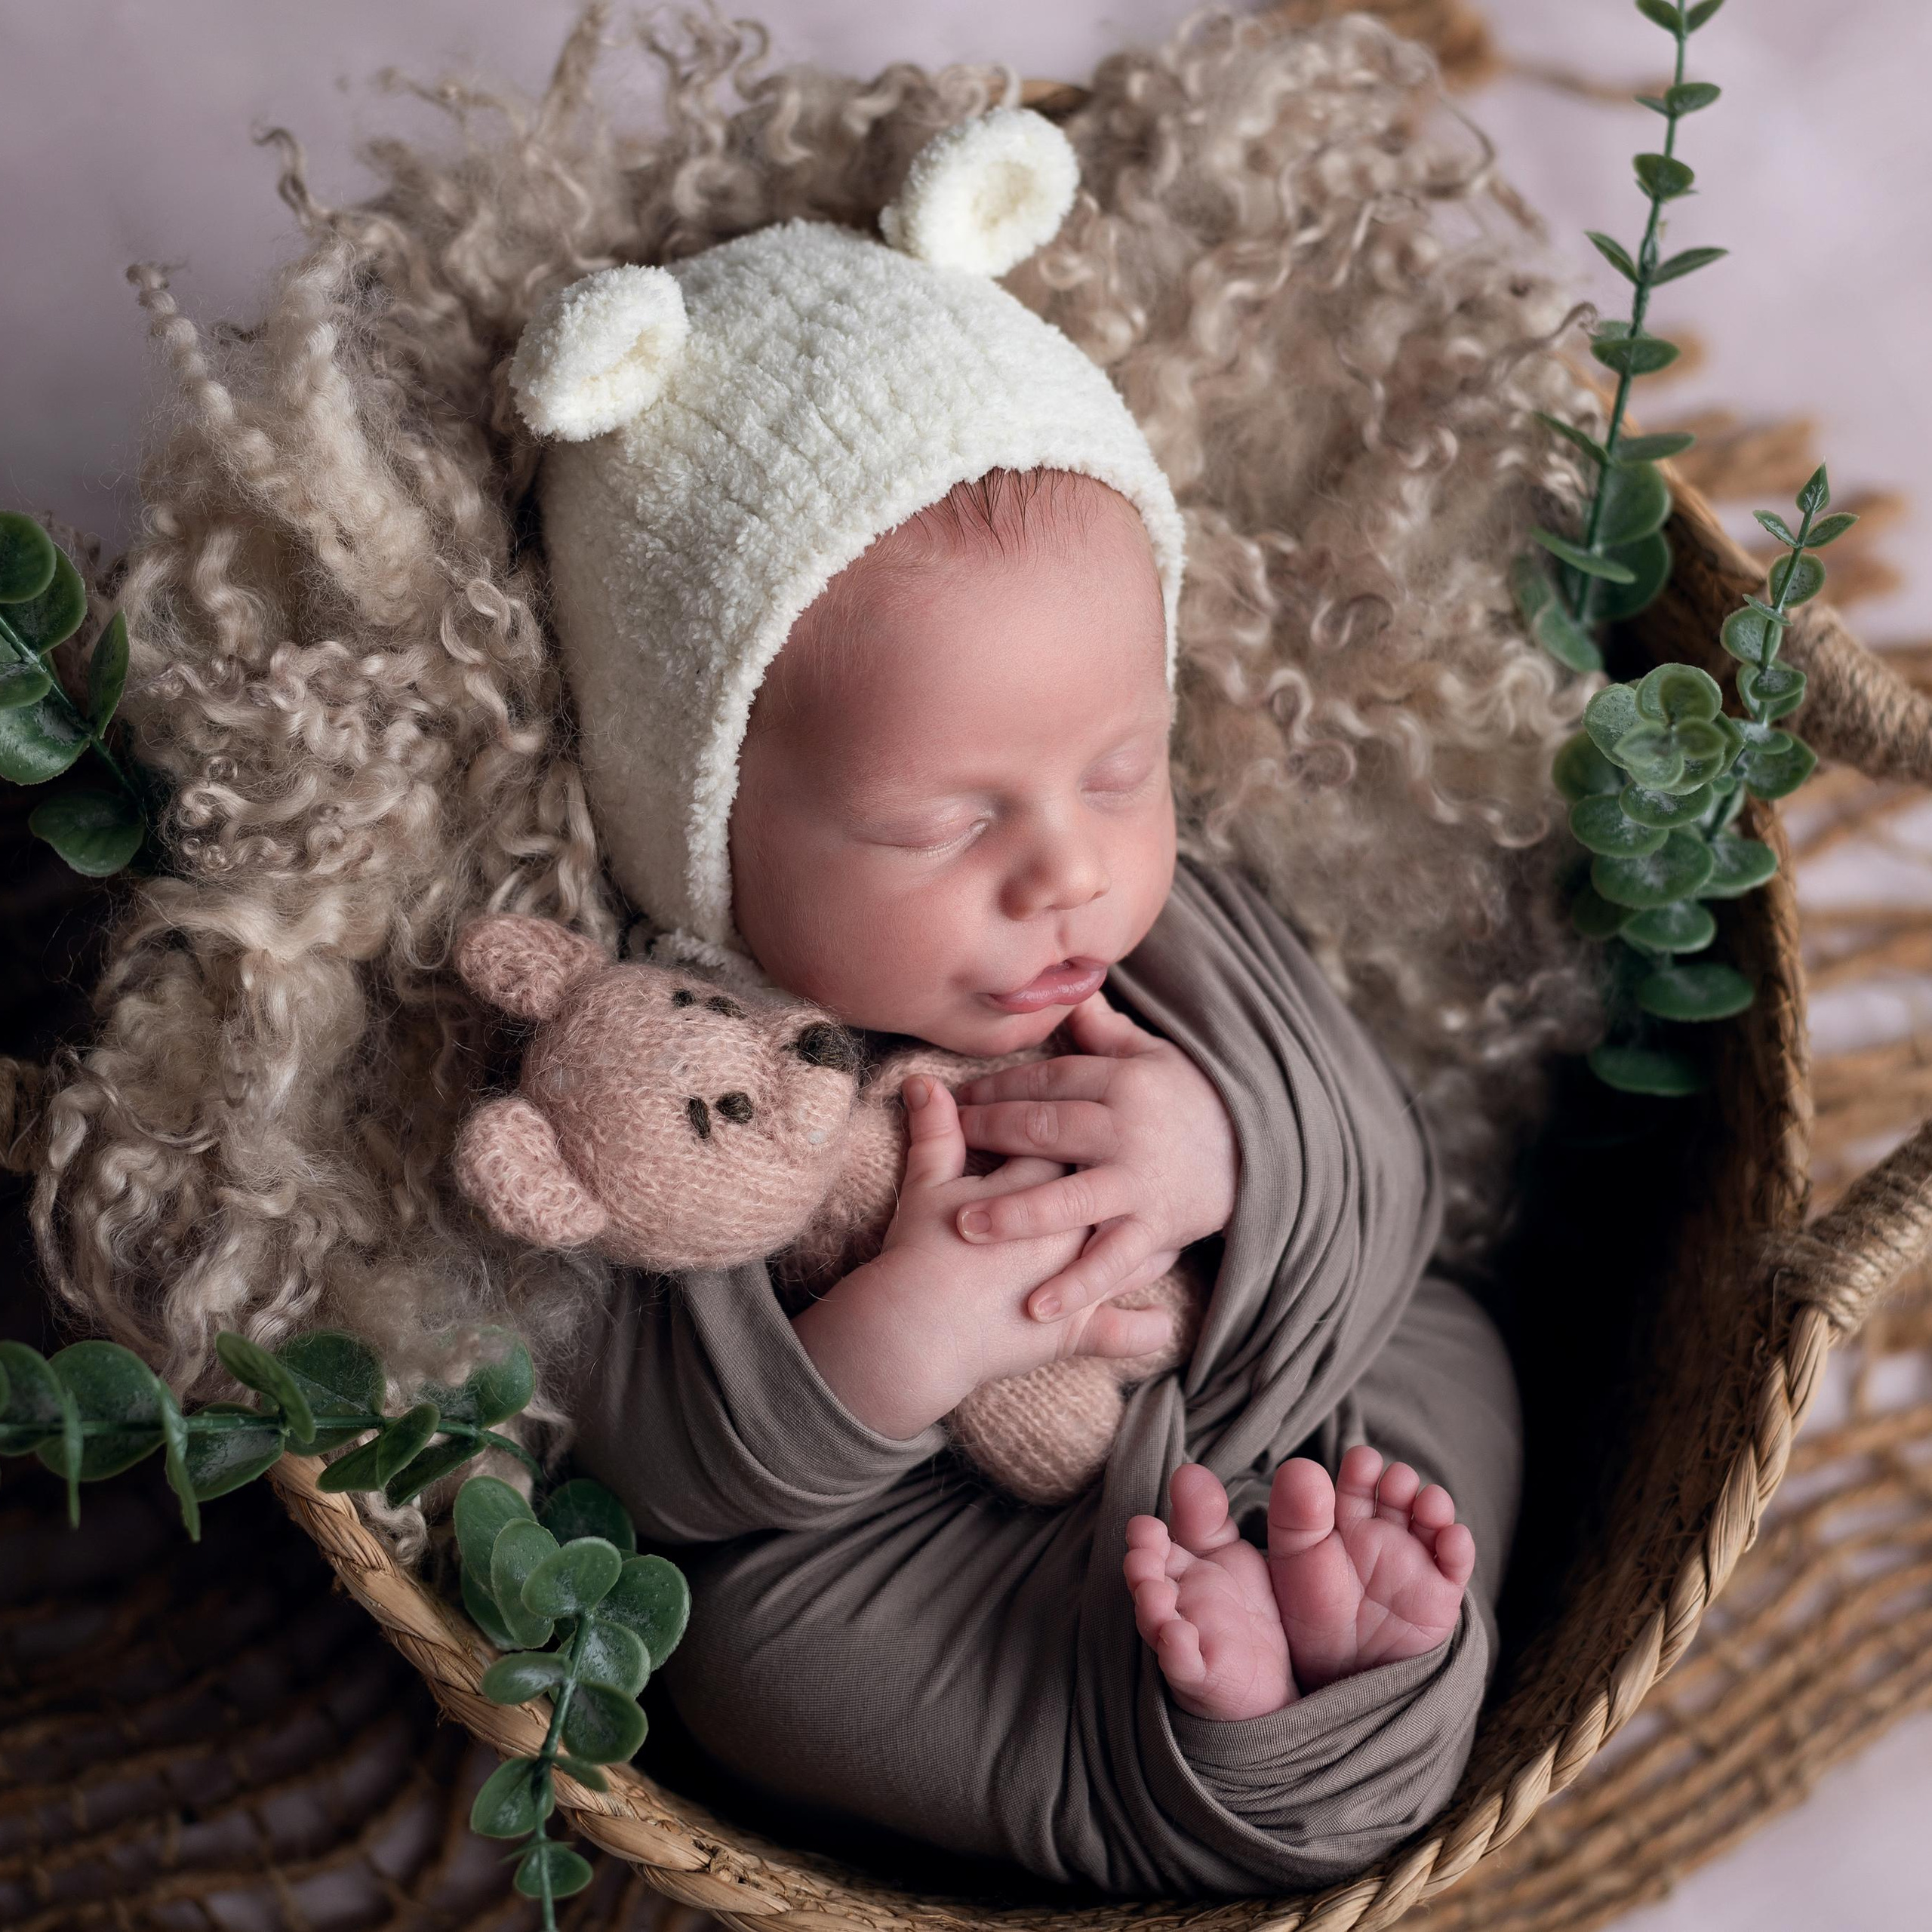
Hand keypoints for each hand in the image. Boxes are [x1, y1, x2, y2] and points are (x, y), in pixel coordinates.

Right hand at [789, 1076, 1179, 1438]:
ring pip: (1130, 1256)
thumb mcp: (925, 1187)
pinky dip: (1141, 1330)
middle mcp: (1072, 1231)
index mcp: (1039, 1188)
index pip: (1068, 1146)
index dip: (1073, 1130)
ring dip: (1151, 1244)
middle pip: (1107, 1193)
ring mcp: (1080, 1282)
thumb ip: (934, 1132)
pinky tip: (1161, 1324)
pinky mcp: (1077, 1333)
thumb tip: (923, 1082)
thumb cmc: (918, 1255)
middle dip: (1119, 1179)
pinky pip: (1123, 1334)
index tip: (1082, 1123)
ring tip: (1162, 1232)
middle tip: (1132, 1163)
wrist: (915, 1333)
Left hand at [950, 985, 1238, 1323]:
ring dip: (1016, 1213)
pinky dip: (1076, 1286)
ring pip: (1070, 1198)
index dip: (995, 1088)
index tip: (955, 1099)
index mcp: (1123, 1082)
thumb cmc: (1196, 1100)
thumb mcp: (1155, 1056)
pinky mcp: (1157, 1229)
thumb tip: (1067, 992)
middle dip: (990, 1136)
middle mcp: (1127, 1131)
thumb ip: (1105, 1031)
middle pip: (1046, 1130)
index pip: (1046, 1080)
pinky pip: (1111, 1260)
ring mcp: (1140, 1184)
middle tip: (946, 1145)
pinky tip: (1036, 1307)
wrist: (1264, 1152)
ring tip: (966, 1225)